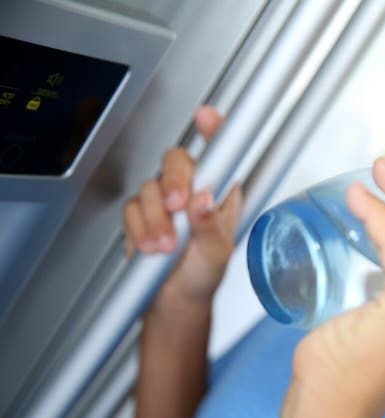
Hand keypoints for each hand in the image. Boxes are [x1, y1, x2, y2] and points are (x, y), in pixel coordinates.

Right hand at [122, 106, 242, 303]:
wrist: (175, 301)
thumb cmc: (204, 274)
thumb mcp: (217, 254)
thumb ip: (210, 227)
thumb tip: (203, 199)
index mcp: (220, 193)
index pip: (220, 154)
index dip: (213, 131)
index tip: (207, 117)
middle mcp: (192, 190)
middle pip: (176, 161)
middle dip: (173, 182)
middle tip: (177, 206)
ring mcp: (164, 200)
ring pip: (150, 187)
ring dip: (157, 220)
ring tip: (167, 247)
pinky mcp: (140, 214)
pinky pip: (131, 209)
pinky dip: (140, 229)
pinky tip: (151, 247)